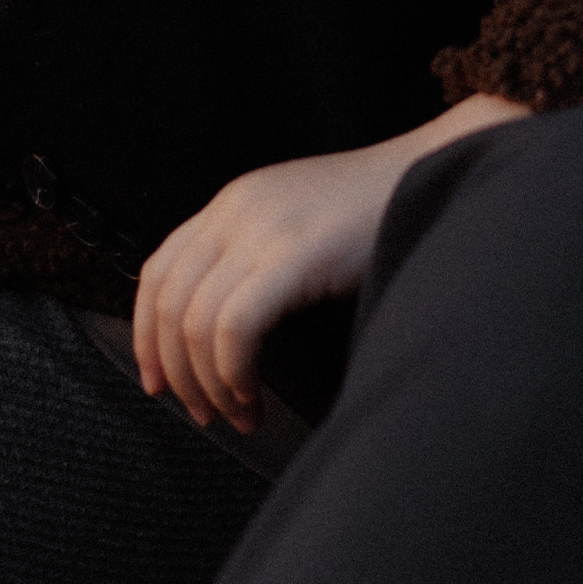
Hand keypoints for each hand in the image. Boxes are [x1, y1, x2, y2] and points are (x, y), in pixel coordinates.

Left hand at [133, 92, 530, 431]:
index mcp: (234, 202)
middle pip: (168, 300)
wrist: (436, 171)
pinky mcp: (295, 254)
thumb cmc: (379, 210)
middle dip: (176, 370)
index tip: (159, 381)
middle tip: (202, 412)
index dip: (146, 333)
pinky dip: (232, 371)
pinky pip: (234, 325)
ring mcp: (264, 228)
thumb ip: (257, 257)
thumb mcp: (300, 224)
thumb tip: (223, 332)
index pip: (158, 269)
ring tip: (238, 412)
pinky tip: (254, 393)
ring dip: (207, 383)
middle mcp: (236, 209)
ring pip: (195, 321)